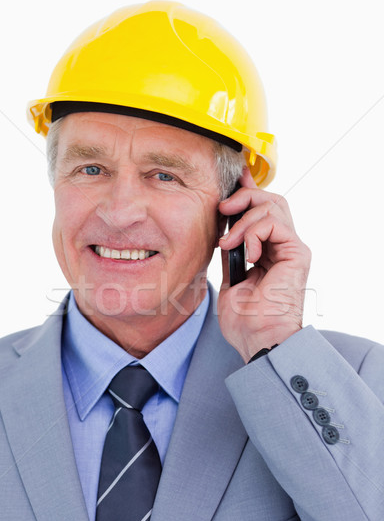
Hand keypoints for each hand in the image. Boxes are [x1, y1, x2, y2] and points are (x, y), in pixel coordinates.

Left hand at [217, 168, 310, 362]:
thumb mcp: (230, 280)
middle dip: (243, 197)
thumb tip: (223, 233)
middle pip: (271, 201)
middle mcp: (284, 247)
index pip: (263, 211)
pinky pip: (274, 223)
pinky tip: (245, 253)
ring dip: (243, 219)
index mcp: (269, 253)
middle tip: (222, 208)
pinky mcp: (297, 253)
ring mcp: (292, 249)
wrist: (258, 339)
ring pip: (273, 206)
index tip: (232, 181)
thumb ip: (231, 254)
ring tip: (228, 243)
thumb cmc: (246, 320)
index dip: (248, 192)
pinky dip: (253, 233)